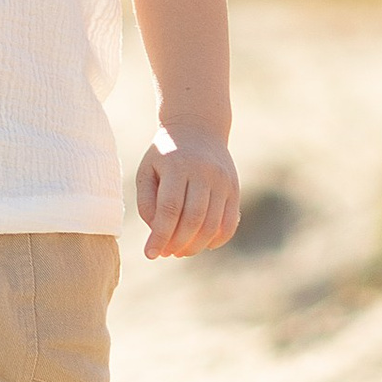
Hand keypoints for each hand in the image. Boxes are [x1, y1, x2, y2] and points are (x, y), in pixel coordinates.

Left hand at [136, 126, 240, 259]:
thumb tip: (157, 233)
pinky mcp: (234, 189)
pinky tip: (202, 244)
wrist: (198, 128)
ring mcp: (222, 181)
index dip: (160, 235)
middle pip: (193, 219)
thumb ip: (147, 203)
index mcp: (177, 166)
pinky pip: (230, 223)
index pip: (170, 208)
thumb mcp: (147, 171)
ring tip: (180, 251)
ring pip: (212, 224)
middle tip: (166, 253)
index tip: (150, 254)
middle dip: (177, 243)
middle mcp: (203, 173)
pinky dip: (217, 240)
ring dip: (195, 245)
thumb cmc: (166, 156)